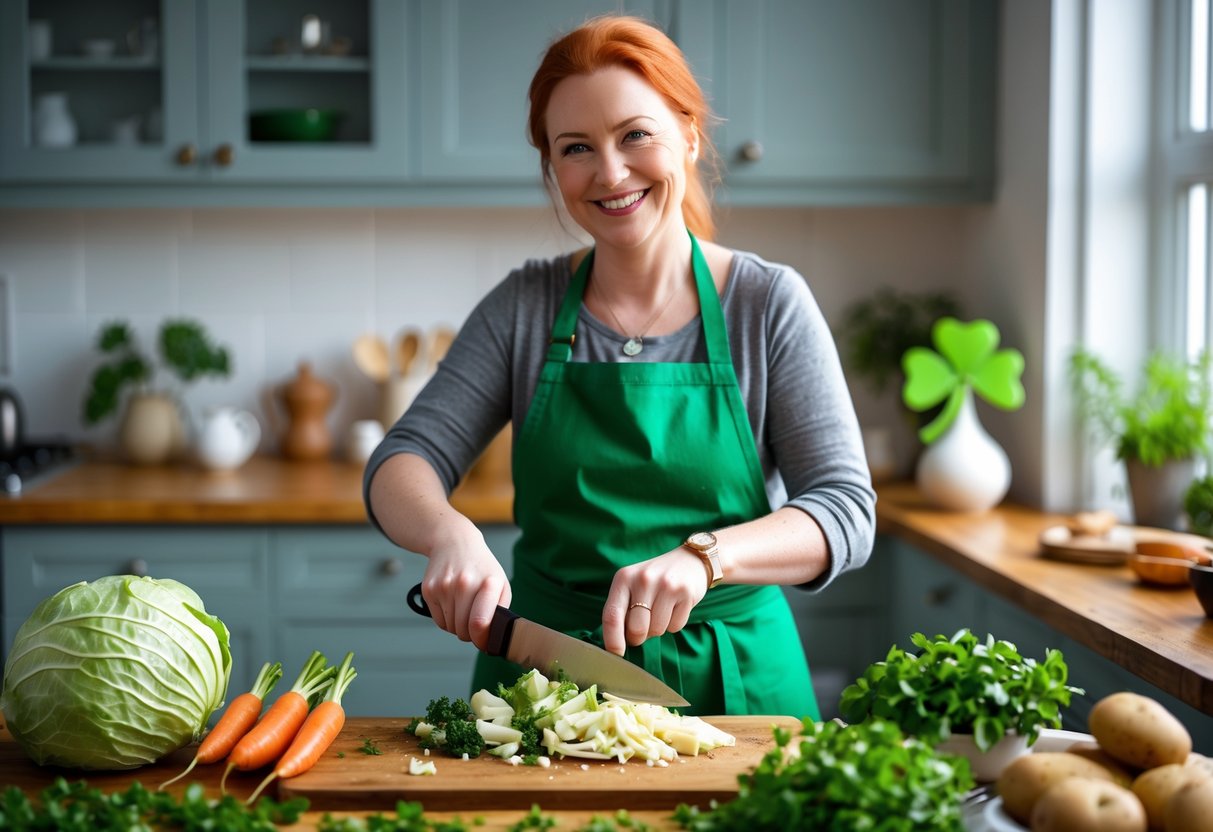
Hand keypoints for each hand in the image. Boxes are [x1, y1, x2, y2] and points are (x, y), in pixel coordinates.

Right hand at [418, 528, 510, 651]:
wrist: (454, 542)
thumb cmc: (481, 567)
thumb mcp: (501, 582)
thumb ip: (501, 610)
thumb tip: (492, 637)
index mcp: (487, 583)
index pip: (480, 623)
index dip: (482, 639)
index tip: (484, 641)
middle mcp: (464, 584)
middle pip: (463, 630)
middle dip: (470, 634)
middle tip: (474, 625)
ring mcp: (443, 586)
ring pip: (450, 627)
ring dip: (457, 626)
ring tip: (464, 610)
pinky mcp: (428, 589)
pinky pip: (438, 621)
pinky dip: (446, 620)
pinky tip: (452, 605)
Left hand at [602, 547, 706, 654]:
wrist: (689, 561)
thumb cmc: (654, 580)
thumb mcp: (633, 585)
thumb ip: (622, 609)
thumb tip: (616, 644)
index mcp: (624, 578)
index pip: (612, 615)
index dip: (612, 640)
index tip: (616, 654)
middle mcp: (644, 580)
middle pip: (636, 629)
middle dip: (639, 637)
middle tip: (643, 629)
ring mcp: (666, 585)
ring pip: (657, 630)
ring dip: (658, 629)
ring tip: (661, 611)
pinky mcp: (685, 593)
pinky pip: (675, 627)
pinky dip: (674, 624)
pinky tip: (675, 607)